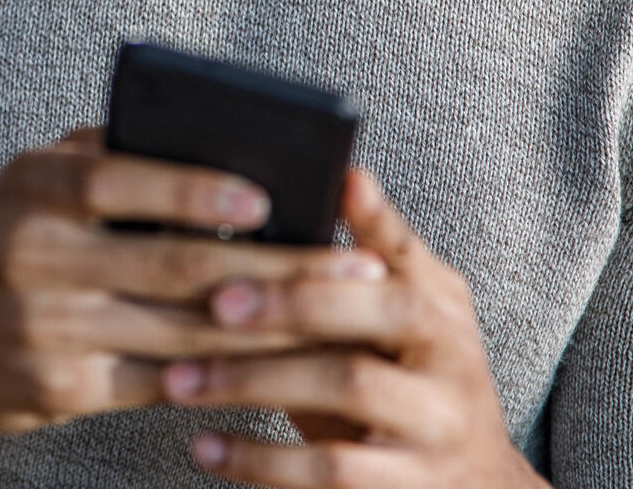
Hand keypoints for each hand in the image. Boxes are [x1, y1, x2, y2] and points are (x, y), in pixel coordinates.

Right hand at [0, 130, 386, 438]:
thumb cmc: (8, 243)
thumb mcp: (35, 184)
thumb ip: (108, 158)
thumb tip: (220, 145)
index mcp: (29, 188)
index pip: (118, 182)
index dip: (194, 191)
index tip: (268, 199)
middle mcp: (29, 256)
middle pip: (171, 265)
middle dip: (275, 270)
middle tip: (351, 270)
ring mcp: (42, 329)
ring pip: (179, 331)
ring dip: (269, 330)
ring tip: (335, 321)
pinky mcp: (58, 391)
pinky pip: (160, 382)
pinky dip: (223, 374)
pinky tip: (276, 366)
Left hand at [161, 169, 544, 487]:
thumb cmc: (410, 381)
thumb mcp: (404, 316)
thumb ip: (367, 258)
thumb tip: (337, 174)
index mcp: (439, 305)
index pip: (403, 251)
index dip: (371, 217)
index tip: (335, 180)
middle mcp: (452, 357)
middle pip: (379, 311)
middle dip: (292, 301)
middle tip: (214, 301)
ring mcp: (438, 425)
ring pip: (346, 386)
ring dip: (254, 380)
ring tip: (180, 380)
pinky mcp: (410, 488)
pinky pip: (330, 471)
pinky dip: (260, 459)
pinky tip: (205, 447)